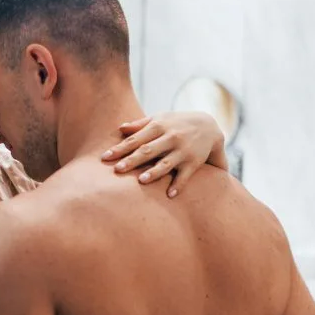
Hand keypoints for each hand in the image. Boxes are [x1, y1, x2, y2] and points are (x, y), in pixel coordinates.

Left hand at [103, 111, 226, 198]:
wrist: (209, 126)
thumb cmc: (176, 123)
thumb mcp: (160, 118)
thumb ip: (140, 124)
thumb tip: (120, 128)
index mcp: (158, 126)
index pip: (136, 139)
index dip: (120, 148)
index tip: (105, 157)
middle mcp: (170, 138)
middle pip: (148, 150)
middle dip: (133, 160)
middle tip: (117, 170)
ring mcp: (182, 151)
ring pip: (166, 163)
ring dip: (154, 172)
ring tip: (142, 180)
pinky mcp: (193, 163)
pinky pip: (185, 176)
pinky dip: (179, 185)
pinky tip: (170, 195)